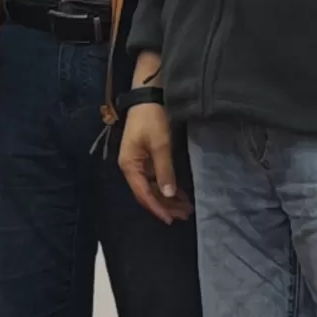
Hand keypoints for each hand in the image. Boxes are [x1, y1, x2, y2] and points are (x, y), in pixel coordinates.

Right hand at [118, 101, 184, 222]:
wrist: (148, 97)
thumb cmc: (151, 119)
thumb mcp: (160, 145)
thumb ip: (164, 170)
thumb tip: (168, 194)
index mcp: (130, 166)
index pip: (144, 194)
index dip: (158, 208)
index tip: (172, 219)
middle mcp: (132, 168)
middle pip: (148, 193)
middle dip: (166, 205)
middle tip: (185, 215)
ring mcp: (138, 163)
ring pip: (153, 187)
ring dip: (168, 198)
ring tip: (186, 208)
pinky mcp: (146, 158)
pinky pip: (156, 179)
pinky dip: (167, 187)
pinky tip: (180, 194)